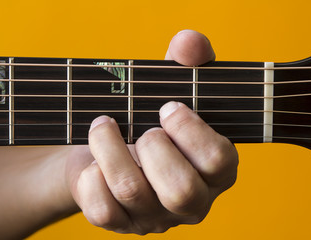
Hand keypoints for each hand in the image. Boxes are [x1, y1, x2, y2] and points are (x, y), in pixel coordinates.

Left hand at [66, 30, 237, 233]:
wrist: (109, 150)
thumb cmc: (147, 118)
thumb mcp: (169, 88)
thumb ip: (187, 63)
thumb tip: (190, 42)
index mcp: (215, 171)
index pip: (218, 161)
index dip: (190, 130)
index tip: (166, 108)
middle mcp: (190, 202)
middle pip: (180, 189)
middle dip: (153, 147)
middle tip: (142, 129)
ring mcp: (154, 218)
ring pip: (132, 192)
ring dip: (109, 148)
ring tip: (104, 127)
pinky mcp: (119, 224)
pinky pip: (101, 208)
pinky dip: (92, 175)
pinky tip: (96, 161)